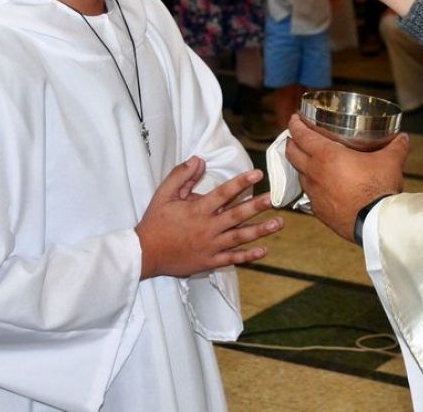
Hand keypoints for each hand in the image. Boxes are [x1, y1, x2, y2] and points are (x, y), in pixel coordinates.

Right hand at [136, 158, 282, 278]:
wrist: (144, 254)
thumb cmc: (155, 222)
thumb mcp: (163, 194)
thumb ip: (181, 176)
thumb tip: (199, 160)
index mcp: (197, 210)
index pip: (223, 193)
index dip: (241, 182)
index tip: (257, 174)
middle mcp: (207, 228)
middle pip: (236, 216)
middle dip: (256, 206)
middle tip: (274, 199)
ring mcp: (210, 246)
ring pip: (239, 238)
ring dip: (260, 231)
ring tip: (278, 223)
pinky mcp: (209, 261)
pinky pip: (231, 259)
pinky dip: (248, 256)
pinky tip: (263, 251)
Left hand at [284, 116, 407, 241]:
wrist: (375, 223)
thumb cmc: (378, 189)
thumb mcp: (390, 161)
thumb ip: (396, 146)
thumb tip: (402, 137)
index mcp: (326, 155)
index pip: (301, 135)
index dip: (295, 124)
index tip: (295, 118)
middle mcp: (314, 173)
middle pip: (291, 153)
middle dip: (292, 142)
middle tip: (298, 137)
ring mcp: (314, 194)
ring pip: (300, 174)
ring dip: (301, 166)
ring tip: (311, 161)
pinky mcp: (318, 211)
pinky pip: (310, 195)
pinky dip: (313, 187)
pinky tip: (324, 186)